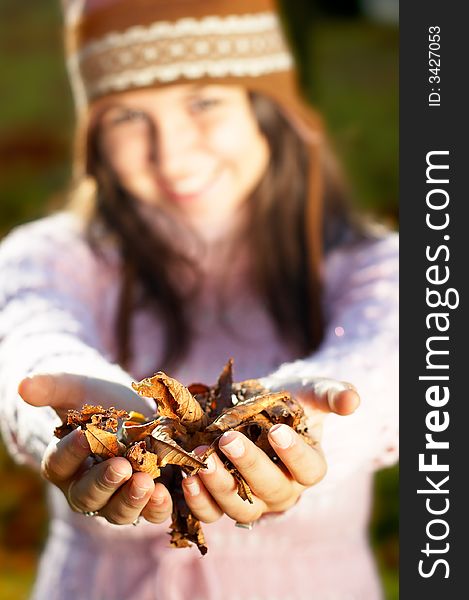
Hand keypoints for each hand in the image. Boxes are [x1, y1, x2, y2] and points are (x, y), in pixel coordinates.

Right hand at [19, 373, 171, 524]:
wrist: (132, 409)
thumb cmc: (96, 398)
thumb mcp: (75, 388)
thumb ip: (50, 387)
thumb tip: (23, 386)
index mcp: (62, 463)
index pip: (59, 463)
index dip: (70, 452)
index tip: (84, 436)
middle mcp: (85, 487)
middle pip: (88, 495)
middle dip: (105, 482)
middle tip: (121, 467)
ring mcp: (116, 498)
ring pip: (118, 512)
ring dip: (132, 500)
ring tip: (146, 484)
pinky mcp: (146, 500)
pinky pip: (149, 514)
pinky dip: (157, 508)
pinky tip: (165, 494)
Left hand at [181, 377, 359, 524]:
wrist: (255, 405)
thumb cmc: (288, 400)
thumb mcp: (310, 392)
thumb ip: (331, 394)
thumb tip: (353, 400)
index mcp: (308, 467)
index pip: (308, 469)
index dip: (294, 454)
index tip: (276, 431)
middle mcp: (282, 491)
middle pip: (271, 490)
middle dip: (249, 465)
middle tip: (228, 440)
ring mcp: (251, 500)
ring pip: (239, 507)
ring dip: (219, 485)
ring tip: (201, 460)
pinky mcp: (221, 501)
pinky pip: (211, 512)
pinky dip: (198, 500)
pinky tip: (186, 477)